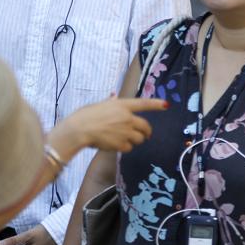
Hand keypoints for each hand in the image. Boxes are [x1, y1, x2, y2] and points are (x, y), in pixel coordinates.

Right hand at [51, 97, 166, 156]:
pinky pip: (129, 148)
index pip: (144, 103)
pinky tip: (115, 145)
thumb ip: (110, 102)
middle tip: (146, 135)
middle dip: (147, 132)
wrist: (78, 130)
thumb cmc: (84, 116)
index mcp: (122, 105)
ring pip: (139, 139)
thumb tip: (114, 96)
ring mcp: (125, 131)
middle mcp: (127, 117)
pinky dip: (125, 148)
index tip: (167, 105)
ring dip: (135, 140)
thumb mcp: (99, 105)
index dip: (156, 104)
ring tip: (124, 139)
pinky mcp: (121, 143)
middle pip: (146, 126)